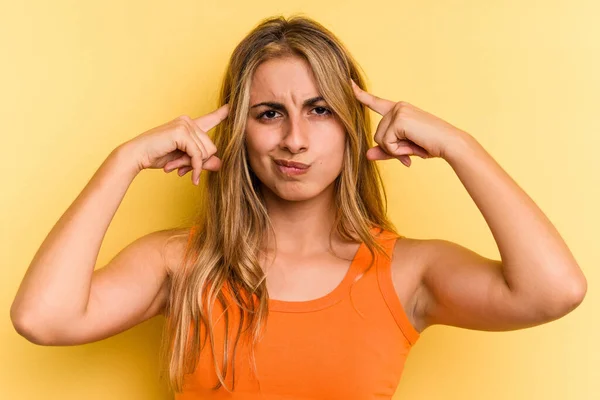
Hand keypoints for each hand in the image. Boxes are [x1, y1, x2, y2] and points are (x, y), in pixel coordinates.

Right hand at [121, 104, 228, 184]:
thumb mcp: (185, 160)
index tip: (233, 106)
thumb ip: (203, 161)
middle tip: (181, 167)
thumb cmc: (159, 156)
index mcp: (189, 125)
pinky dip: (194, 167)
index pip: (211, 118)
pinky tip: (185, 174)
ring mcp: (185, 125)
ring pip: (206, 152)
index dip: (223, 113)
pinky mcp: (181, 133)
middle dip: (199, 162)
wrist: (137, 155)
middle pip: (211, 147)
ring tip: (175, 165)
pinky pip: (198, 155)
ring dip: (193, 165)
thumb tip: (220, 164)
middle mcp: (188, 121)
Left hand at [351, 80, 465, 166]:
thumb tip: (366, 155)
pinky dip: (398, 150)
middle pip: (377, 134)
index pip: (375, 102)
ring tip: (414, 145)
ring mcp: (398, 111)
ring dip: (396, 149)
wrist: (450, 143)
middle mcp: (397, 107)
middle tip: (412, 147)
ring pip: (381, 139)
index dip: (360, 94)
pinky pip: (387, 143)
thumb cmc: (430, 145)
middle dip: (392, 147)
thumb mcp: (403, 149)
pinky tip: (413, 145)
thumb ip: (385, 151)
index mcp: (399, 110)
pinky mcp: (399, 119)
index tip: (348, 82)